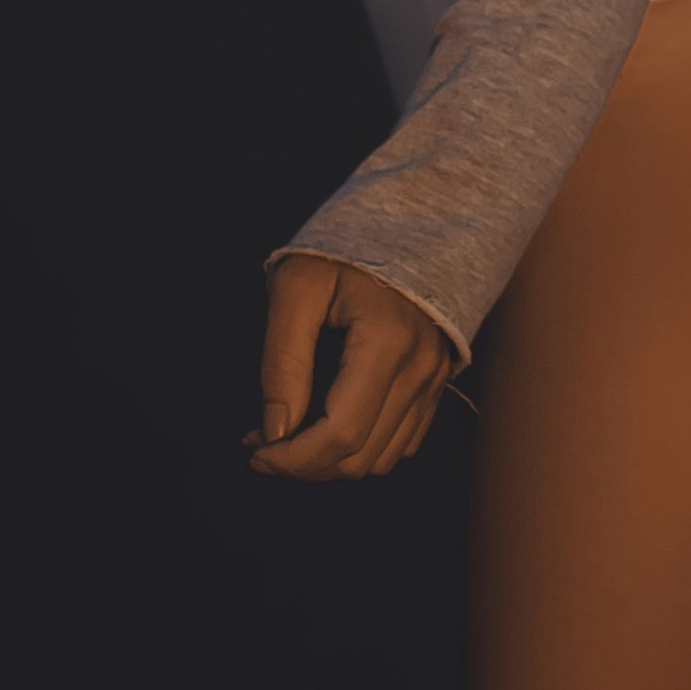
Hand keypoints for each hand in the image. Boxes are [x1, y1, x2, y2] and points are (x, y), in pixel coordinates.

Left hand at [249, 254, 455, 480]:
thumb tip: (274, 432)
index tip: (254, 453)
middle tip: (260, 446)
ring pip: (382, 459)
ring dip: (329, 464)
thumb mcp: (295, 289)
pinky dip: (359, 451)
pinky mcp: (435, 384)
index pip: (342, 433)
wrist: (408, 223)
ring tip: (286, 437)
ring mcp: (435, 379)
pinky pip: (400, 444)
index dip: (293, 459)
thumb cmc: (342, 249)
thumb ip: (283, 362)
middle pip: (360, 456)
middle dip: (303, 466)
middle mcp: (420, 369)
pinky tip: (323, 428)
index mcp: (387, 342)